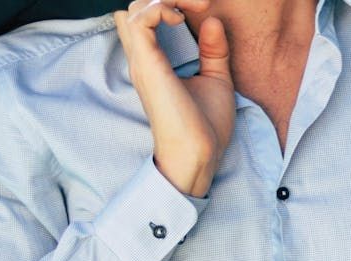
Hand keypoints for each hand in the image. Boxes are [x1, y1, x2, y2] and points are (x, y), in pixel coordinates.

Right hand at [114, 0, 234, 197]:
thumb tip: (212, 20)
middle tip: (199, 4)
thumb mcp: (216, 79)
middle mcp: (143, 59)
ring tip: (194, 6)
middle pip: (135, 10)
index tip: (202, 8)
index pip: (145, 18)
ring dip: (165, 0)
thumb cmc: (205, 128)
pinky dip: (161, 8)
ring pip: (135, 9)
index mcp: (154, 62)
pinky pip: (140, 19)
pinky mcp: (147, 64)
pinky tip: (181, 19)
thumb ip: (213, 50)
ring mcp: (142, 61)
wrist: (199, 155)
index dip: (169, 5)